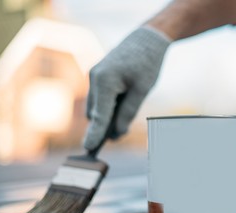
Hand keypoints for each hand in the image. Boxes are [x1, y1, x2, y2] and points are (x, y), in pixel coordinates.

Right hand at [84, 26, 170, 150]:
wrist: (146, 39)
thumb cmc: (147, 63)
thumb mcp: (142, 90)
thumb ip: (128, 112)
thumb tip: (117, 133)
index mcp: (105, 81)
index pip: (99, 116)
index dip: (95, 135)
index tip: (89, 149)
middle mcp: (94, 79)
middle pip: (96, 114)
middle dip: (106, 126)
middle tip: (121, 134)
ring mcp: (94, 76)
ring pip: (96, 108)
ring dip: (108, 116)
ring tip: (127, 112)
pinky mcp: (97, 76)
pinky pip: (99, 99)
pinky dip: (108, 106)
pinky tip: (122, 102)